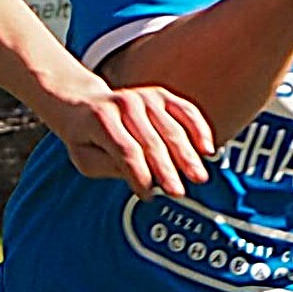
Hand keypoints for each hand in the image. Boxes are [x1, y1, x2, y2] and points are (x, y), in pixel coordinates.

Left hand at [45, 78, 215, 195]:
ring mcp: (145, 96)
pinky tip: (208, 150)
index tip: (147, 196)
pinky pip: (186, 111)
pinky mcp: (161, 95)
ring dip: (187, 155)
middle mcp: (125, 103)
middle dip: (166, 170)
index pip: (126, 150)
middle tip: (178, 192)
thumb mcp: (85, 159)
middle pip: (151, 141)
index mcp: (101, 119)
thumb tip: (142, 176)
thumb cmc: (86, 139)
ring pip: (172, 128)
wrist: (84, 104)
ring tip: (199, 177)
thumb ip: (109, 166)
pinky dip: (199, 129)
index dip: (138, 175)